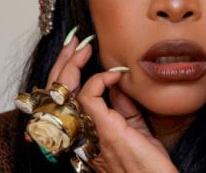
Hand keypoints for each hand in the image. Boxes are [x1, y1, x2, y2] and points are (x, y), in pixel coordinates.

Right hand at [46, 35, 177, 172]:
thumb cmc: (149, 164)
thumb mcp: (134, 129)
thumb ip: (122, 107)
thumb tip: (118, 82)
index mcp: (86, 134)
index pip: (65, 100)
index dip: (67, 74)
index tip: (82, 55)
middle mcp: (81, 136)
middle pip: (56, 95)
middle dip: (62, 64)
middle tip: (74, 44)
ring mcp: (91, 134)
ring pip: (66, 94)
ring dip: (72, 65)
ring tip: (83, 49)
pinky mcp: (107, 131)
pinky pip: (89, 98)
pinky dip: (100, 79)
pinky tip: (114, 75)